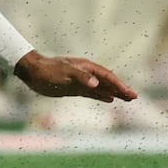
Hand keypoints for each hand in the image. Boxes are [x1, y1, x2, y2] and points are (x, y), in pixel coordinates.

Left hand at [13, 50, 136, 102]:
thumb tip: (97, 84)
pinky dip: (101, 96)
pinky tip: (110, 99)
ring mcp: (81, 81)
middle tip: (134, 97)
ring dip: (114, 93)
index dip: (119, 85)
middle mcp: (86, 74)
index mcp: (86, 67)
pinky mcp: (74, 88)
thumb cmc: (48, 70)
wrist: (33, 72)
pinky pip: (92, 93)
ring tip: (127, 99)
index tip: (129, 93)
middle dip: (121, 89)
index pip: (107, 77)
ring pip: (101, 88)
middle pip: (107, 82)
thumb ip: (81, 77)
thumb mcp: (65, 72)